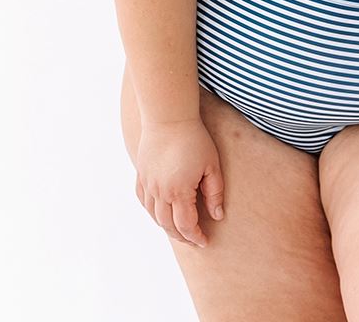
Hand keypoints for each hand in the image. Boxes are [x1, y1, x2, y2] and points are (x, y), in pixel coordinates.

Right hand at [134, 118, 224, 246]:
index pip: (186, 225)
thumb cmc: (195, 139)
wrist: (169, 117)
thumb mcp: (211, 165)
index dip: (196, 236)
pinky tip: (160, 212)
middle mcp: (160, 192)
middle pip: (168, 225)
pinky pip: (143, 201)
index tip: (204, 241)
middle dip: (182, 236)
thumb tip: (217, 215)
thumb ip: (215, 192)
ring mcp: (148, 184)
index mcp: (179, 192)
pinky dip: (152, 211)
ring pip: (154, 216)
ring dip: (166, 226)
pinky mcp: (141, 174)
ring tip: (179, 229)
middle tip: (193, 239)